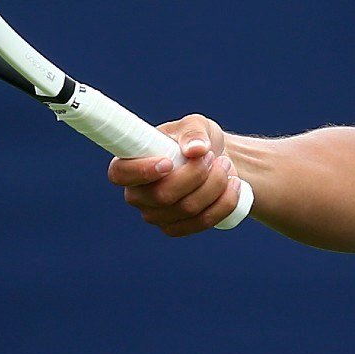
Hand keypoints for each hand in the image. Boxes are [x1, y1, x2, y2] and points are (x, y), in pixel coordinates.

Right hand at [106, 115, 244, 236]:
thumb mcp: (196, 125)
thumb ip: (193, 131)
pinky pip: (202, 222)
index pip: (121, 174)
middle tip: (213, 156)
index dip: (142, 171)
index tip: (169, 162)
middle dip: (196, 175)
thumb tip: (195, 149)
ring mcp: (155, 215)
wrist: (218, 161)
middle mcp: (137, 194)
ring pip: (187, 209)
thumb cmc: (197, 140)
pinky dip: (224, 203)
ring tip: (225, 165)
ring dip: (215, 185)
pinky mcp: (176, 228)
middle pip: (162, 195)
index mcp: (130, 163)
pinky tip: (234, 185)